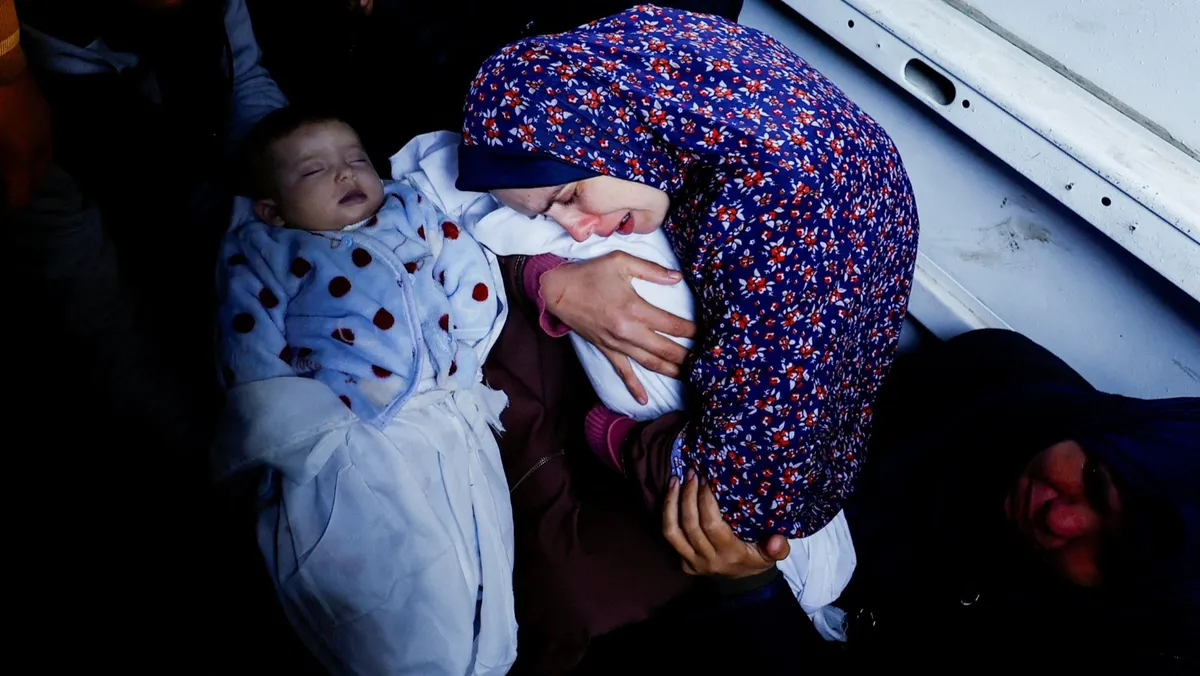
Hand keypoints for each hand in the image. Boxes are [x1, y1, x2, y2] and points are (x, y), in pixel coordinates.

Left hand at [0, 67, 52, 211]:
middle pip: (35, 181)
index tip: (2, 210)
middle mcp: (40, 150)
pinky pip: (43, 142)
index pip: (20, 196)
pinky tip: (19, 144)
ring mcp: (46, 130)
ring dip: (29, 170)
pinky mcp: (46, 114)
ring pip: (43, 161)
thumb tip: (1, 172)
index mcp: (20, 158)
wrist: (1, 60)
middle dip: (21, 189)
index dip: (11, 207)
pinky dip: (32, 150)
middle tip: (6, 190)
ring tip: (12, 169)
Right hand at [540, 251, 695, 403]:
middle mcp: (628, 331)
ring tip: (690, 377)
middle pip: (665, 349)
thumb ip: (651, 270)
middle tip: (706, 362)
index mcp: (634, 309)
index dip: (692, 331)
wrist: (556, 290)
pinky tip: (643, 400)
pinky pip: (622, 371)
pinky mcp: (606, 350)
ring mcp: (616, 344)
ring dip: (670, 371)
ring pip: (649, 362)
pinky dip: (633, 386)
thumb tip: (678, 278)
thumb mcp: (621, 261)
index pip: (672, 325)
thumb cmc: (589, 273)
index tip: (707, 334)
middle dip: (688, 356)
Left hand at [663, 471, 789, 577]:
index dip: (706, 501)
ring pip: (672, 531)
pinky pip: (670, 537)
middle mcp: (708, 560)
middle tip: (692, 473)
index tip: (707, 479)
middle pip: (691, 525)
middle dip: (689, 495)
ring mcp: (693, 562)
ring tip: (676, 480)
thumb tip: (777, 540)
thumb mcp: (772, 555)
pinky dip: (667, 513)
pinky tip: (671, 493)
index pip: (712, 526)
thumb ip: (778, 548)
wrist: (744, 583)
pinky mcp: (684, 562)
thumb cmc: (757, 559)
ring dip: (672, 502)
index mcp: (730, 555)